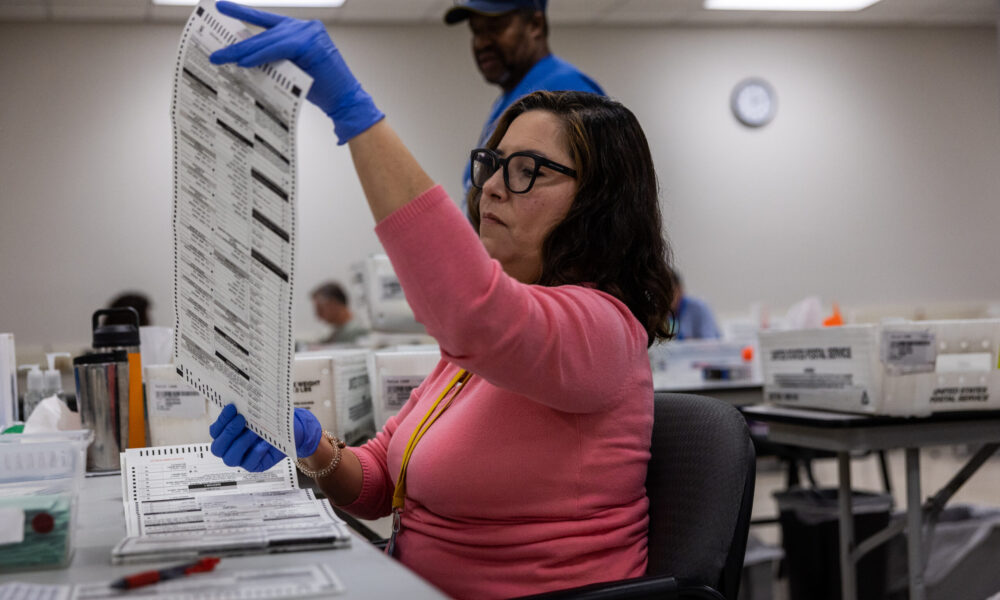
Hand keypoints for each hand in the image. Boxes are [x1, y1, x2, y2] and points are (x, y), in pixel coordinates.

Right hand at [209, 404, 323, 470]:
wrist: (292, 429)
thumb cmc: (271, 419)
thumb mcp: (258, 412)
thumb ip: (246, 410)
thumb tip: (239, 400)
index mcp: (225, 434)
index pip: (215, 431)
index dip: (221, 420)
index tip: (231, 407)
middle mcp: (230, 448)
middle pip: (218, 448)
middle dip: (228, 433)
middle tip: (241, 419)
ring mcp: (241, 459)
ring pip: (231, 458)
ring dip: (241, 443)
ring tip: (253, 432)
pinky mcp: (254, 466)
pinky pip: (250, 463)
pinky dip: (256, 451)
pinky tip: (264, 442)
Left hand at [210, 1, 383, 143]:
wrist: (345, 101)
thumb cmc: (321, 89)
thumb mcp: (291, 69)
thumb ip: (274, 59)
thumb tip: (243, 60)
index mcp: (300, 31)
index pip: (267, 21)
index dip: (243, 13)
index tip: (221, 6)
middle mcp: (306, 27)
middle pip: (265, 31)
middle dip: (239, 43)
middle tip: (216, 51)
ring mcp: (310, 33)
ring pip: (270, 39)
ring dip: (245, 51)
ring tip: (224, 58)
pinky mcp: (312, 43)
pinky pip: (279, 48)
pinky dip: (260, 55)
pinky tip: (244, 62)